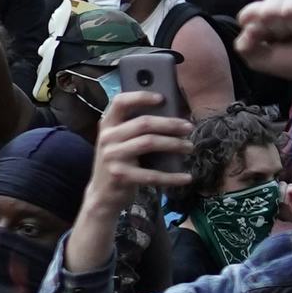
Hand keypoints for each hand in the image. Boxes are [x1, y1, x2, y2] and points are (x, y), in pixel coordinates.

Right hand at [79, 91, 193, 228]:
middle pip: (143, 123)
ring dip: (174, 144)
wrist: (102, 195)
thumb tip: (171, 115)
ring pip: (149, 143)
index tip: (162, 98)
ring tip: (189, 147)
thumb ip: (135, 128)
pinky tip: (186, 177)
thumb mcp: (120, 142)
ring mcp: (112, 157)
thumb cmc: (119, 164)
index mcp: (107, 125)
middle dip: (170, 124)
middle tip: (189, 127)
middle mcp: (107, 138)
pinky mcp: (120, 176)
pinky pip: (152, 174)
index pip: (120, 102)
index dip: (141, 97)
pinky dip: (172, 176)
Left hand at [234, 0, 291, 94]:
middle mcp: (279, 1)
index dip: (260, 31)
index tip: (271, 41)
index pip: (249, 13)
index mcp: (261, 13)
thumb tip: (247, 28)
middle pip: (269, 10)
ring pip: (291, 8)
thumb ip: (245, 47)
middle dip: (281, 31)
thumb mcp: (262, 61)